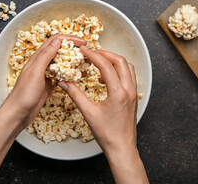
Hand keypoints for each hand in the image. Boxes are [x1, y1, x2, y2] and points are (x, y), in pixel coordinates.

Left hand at [4, 34, 86, 128]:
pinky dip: (71, 74)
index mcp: (38, 57)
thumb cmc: (23, 94)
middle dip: (74, 49)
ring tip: (86, 63)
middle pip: (60, 50)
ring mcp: (46, 74)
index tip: (82, 42)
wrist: (18, 114)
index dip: (69, 39)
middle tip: (87, 52)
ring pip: (62, 63)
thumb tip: (57, 41)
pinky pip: (62, 75)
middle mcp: (42, 63)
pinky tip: (79, 76)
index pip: (55, 41)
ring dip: (74, 61)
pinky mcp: (49, 84)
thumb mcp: (35, 72)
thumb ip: (45, 56)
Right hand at [58, 46, 148, 183]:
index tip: (84, 51)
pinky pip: (129, 76)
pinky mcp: (133, 97)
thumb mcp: (88, 113)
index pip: (106, 66)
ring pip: (127, 67)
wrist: (121, 148)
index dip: (93, 55)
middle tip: (91, 53)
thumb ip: (75, 95)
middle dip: (105, 54)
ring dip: (114, 61)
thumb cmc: (107, 134)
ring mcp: (133, 93)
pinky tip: (106, 78)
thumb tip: (64, 83)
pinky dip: (118, 71)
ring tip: (99, 63)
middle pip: (120, 61)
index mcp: (118, 93)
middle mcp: (129, 90)